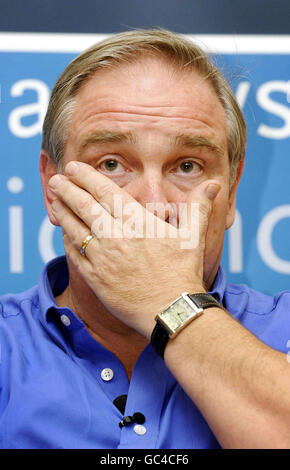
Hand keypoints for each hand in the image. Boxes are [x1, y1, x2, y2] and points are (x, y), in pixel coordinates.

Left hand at [48, 161, 219, 338]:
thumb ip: (198, 207)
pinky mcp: (95, 278)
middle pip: (84, 206)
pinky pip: (75, 254)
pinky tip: (64, 233)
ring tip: (54, 200)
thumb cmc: (182, 273)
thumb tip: (213, 184)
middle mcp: (115, 236)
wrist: (170, 311)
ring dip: (63, 211)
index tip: (74, 167)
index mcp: (137, 223)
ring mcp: (102, 258)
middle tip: (56, 180)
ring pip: (75, 228)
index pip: (105, 192)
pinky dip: (67, 240)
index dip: (87, 177)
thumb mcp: (194, 237)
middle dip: (67, 190)